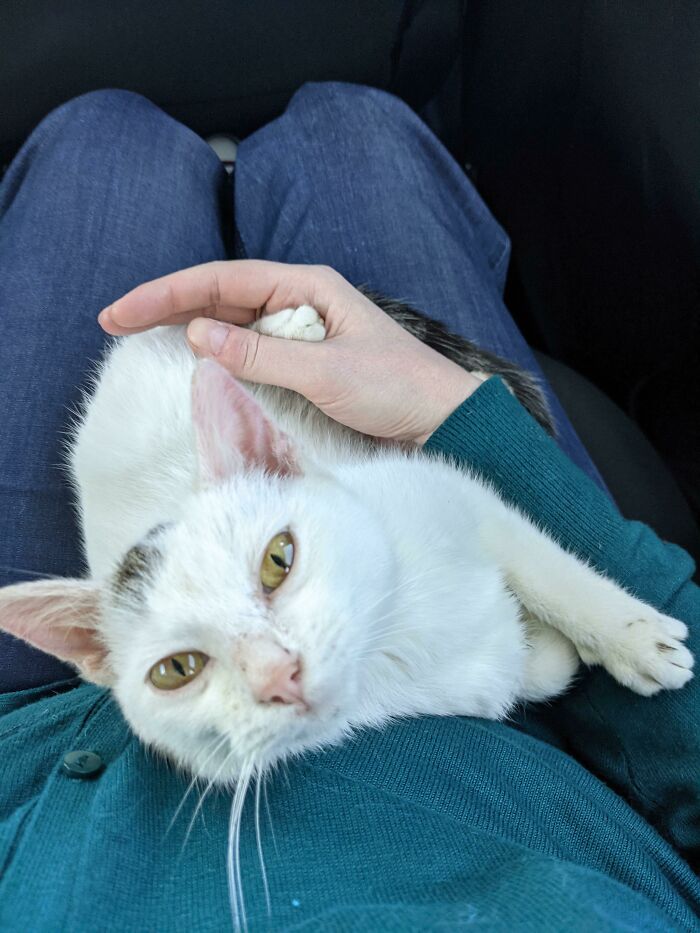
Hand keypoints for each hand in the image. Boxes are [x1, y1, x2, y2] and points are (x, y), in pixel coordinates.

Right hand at [98, 260, 484, 443]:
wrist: (441, 418)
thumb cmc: (397, 388)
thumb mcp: (327, 371)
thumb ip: (262, 354)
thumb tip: (198, 334)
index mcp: (308, 287)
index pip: (224, 280)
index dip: (169, 294)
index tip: (124, 311)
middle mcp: (301, 302)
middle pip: (221, 294)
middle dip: (168, 305)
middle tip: (114, 321)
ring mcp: (302, 330)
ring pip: (233, 319)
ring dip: (189, 325)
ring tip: (140, 334)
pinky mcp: (305, 359)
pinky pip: (251, 347)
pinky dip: (219, 350)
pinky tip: (195, 355)